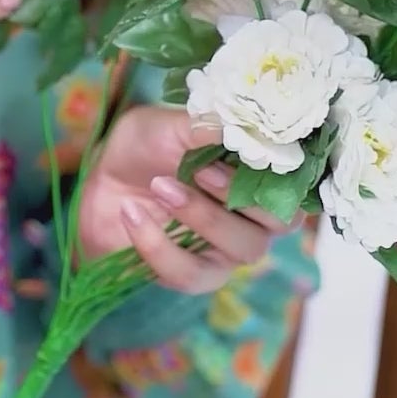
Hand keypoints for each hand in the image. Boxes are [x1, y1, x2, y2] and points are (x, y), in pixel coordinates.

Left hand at [76, 104, 299, 292]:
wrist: (99, 183)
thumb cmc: (144, 149)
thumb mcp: (169, 125)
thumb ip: (205, 127)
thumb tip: (239, 122)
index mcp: (258, 175)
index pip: (296, 181)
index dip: (278, 171)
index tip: (241, 147)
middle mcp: (254, 216)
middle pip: (281, 221)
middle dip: (239, 194)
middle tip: (198, 170)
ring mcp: (227, 249)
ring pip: (243, 248)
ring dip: (202, 218)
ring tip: (160, 186)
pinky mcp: (192, 275)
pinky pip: (190, 273)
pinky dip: (158, 245)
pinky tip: (131, 212)